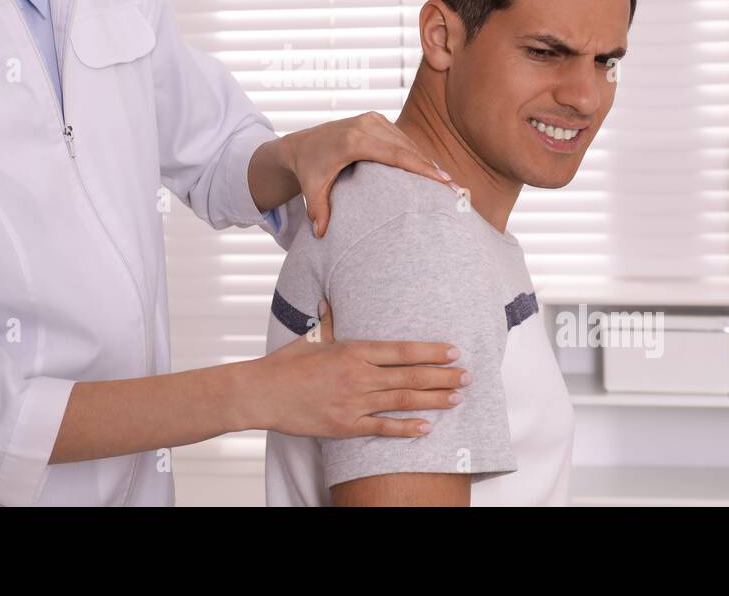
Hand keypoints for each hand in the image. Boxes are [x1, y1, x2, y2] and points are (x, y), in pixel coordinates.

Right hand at [244, 300, 469, 437]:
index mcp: (352, 350)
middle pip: (409, 376)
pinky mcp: (345, 426)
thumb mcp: (311, 337)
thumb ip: (330, 321)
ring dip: (433, 400)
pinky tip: (427, 428)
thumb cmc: (285, 364)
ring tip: (457, 398)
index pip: (401, 350)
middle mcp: (357, 376)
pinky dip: (406, 428)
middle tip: (468, 376)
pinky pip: (382, 428)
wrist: (260, 393)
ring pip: (402, 400)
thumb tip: (330, 300)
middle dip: (442, 376)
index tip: (453, 351)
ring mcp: (352, 403)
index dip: (430, 352)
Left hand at [279, 112, 452, 237]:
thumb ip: (317, 210)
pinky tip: (430, 170)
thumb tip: (320, 235)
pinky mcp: (375, 120)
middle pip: (408, 148)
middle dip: (432, 167)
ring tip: (448, 182)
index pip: (396, 155)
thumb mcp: (311, 190)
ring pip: (407, 142)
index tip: (444, 180)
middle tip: (456, 188)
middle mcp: (366, 124)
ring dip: (426, 161)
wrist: (299, 145)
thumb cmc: (308, 170)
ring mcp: (372, 119)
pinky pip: (401, 138)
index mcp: (354, 140)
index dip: (422, 168)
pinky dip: (415, 153)